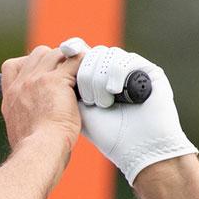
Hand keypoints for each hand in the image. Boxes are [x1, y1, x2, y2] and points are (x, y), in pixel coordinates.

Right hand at [0, 44, 82, 151]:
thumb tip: (37, 122)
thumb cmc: (35, 150)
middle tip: (69, 74)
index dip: (29, 63)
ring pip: (56, 53)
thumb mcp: (22, 131)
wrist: (39, 150)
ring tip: (82, 75)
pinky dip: (84, 63)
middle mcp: (21, 85)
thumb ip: (27, 118)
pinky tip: (91, 74)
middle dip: (54, 59)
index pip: (12, 66)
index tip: (42, 73)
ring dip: (70, 61)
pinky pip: (74, 60)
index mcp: (10, 97)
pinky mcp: (56, 81)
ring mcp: (36, 80)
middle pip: (38, 54)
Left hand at [60, 37, 197, 183]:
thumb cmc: (106, 134)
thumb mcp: (78, 108)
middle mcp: (116, 70)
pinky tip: (114, 91)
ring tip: (102, 103)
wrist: (136, 149)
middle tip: (89, 100)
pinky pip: (128, 60)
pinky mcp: (150, 72)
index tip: (64, 50)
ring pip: (109, 55)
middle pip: (93, 53)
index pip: (83, 53)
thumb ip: (66, 86)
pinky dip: (117, 73)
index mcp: (98, 76)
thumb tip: (47, 61)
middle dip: (86, 74)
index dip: (73, 49)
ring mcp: (134, 70)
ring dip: (100, 79)